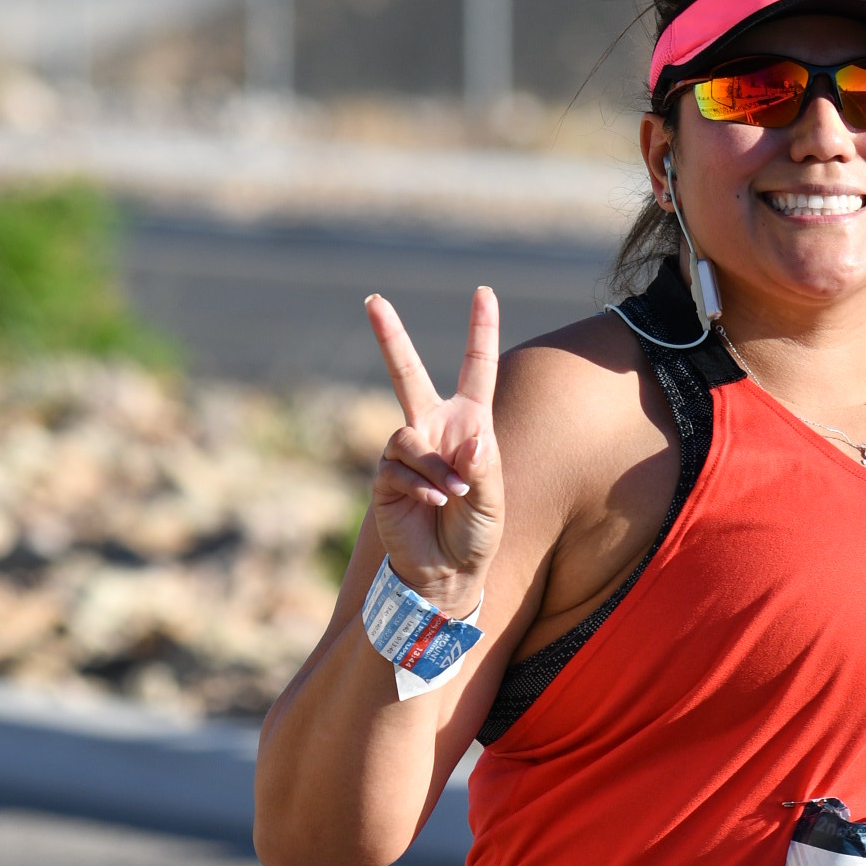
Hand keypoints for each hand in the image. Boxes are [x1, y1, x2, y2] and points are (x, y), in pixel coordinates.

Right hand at [364, 287, 500, 615]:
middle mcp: (432, 429)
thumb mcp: (493, 498)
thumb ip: (483, 465)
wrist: (446, 573)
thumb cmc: (476, 533)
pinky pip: (397, 467)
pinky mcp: (385, 478)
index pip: (476, 369)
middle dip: (389, 336)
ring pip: (408, 436)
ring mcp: (406, 452)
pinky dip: (420, 485)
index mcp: (468, 424)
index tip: (483, 292)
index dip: (480, 331)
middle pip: (406, 373)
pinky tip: (433, 503)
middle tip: (372, 299)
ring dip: (434, 466)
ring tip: (452, 495)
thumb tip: (471, 436)